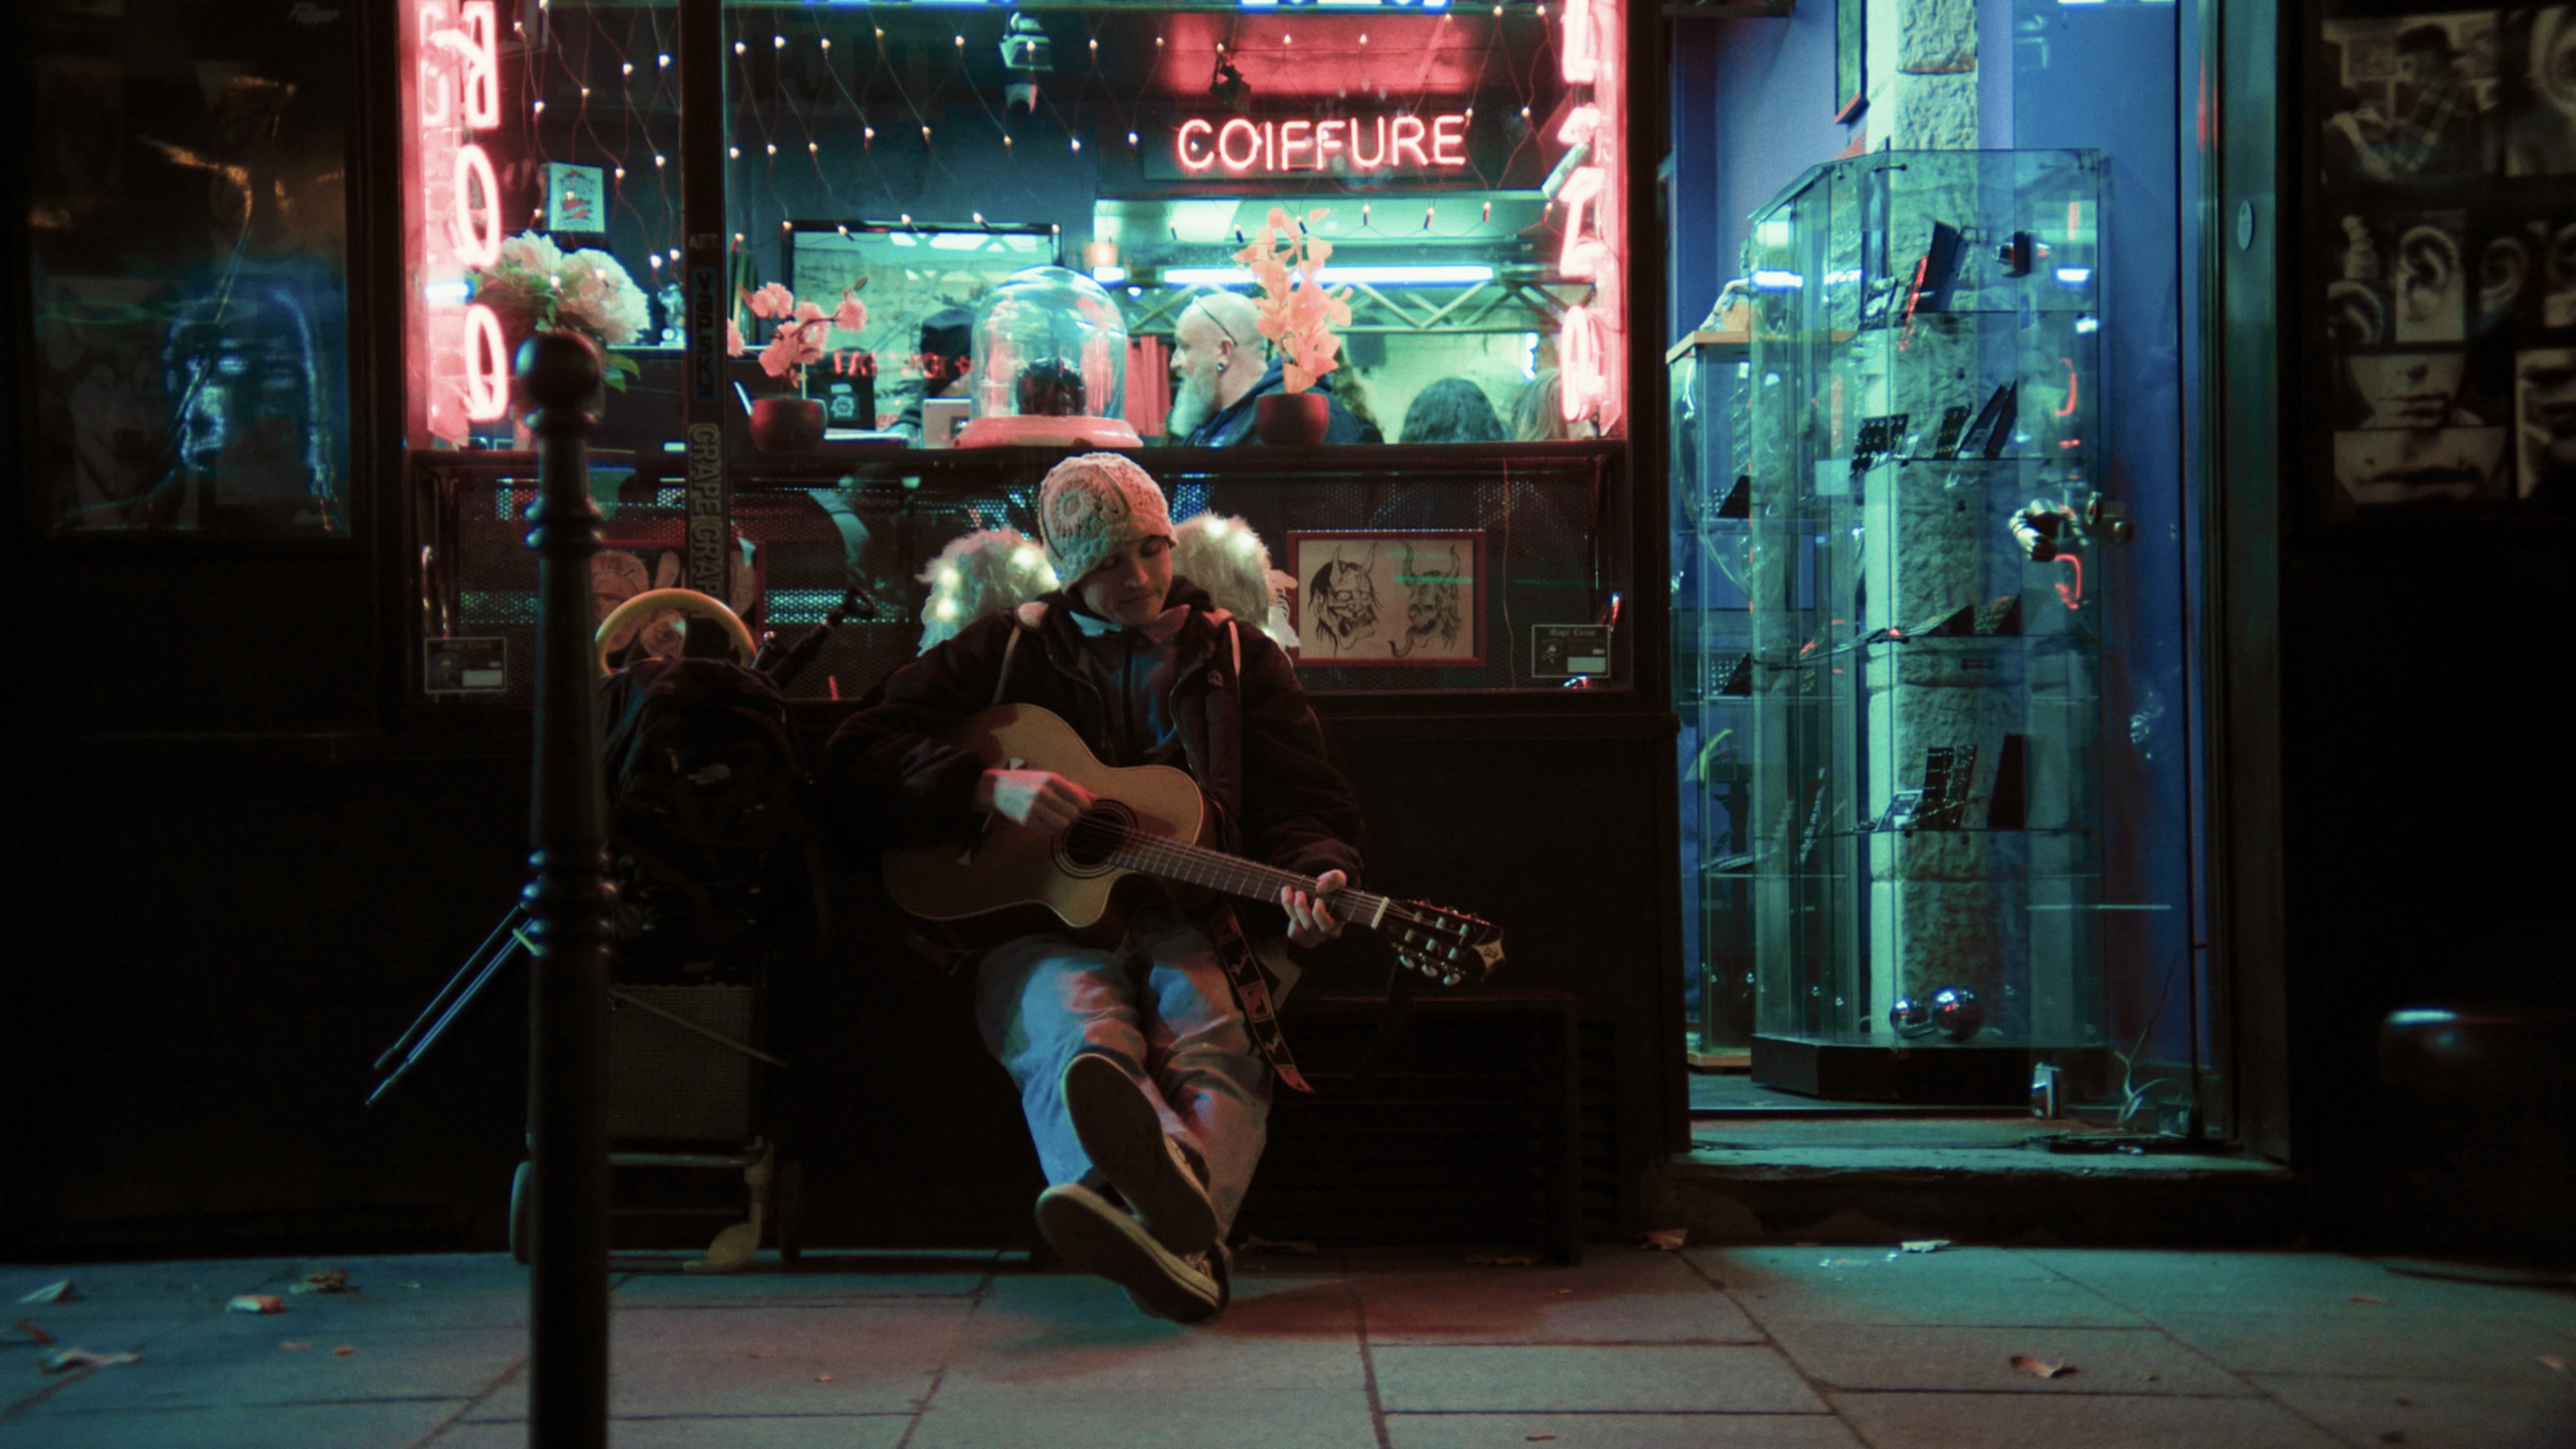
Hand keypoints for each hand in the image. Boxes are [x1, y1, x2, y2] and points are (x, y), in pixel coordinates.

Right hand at [976, 768, 1094, 830]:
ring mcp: (1034, 808)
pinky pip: (1049, 830)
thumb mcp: (1050, 779)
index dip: (1083, 806)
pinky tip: (1044, 818)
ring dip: (1062, 821)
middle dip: (1072, 814)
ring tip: (1055, 815)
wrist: (999, 788)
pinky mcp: (1027, 820)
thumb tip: (1095, 799)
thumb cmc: (1028, 781)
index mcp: (1051, 780)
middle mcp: (1043, 793)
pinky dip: (1051, 826)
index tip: (1080, 806)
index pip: (1079, 800)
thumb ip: (1073, 788)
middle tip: (1065, 810)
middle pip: (1073, 814)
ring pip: (1062, 824)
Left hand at [1280, 869, 1346, 948]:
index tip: (1317, 899)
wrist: (1321, 892)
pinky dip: (1289, 915)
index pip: (1328, 927)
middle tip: (1300, 893)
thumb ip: (1334, 878)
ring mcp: (1314, 936)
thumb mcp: (1336, 879)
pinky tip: (1288, 899)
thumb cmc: (1332, 888)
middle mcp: (1326, 932)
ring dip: (1291, 908)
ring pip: (1299, 927)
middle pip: (1310, 927)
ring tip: (1289, 891)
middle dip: (1302, 908)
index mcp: (1338, 921)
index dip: (1319, 915)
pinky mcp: (1303, 936)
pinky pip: (1293, 933)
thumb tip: (1320, 887)